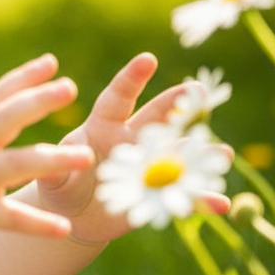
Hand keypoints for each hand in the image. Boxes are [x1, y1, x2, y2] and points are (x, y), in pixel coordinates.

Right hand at [0, 54, 94, 254]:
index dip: (21, 79)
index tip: (51, 62)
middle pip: (4, 118)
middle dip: (36, 102)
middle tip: (70, 87)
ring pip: (15, 164)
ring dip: (53, 159)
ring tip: (87, 156)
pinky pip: (9, 218)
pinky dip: (36, 224)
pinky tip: (63, 228)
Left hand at [34, 52, 228, 243]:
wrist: (74, 215)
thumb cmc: (60, 186)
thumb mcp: (53, 179)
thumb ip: (55, 169)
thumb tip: (63, 160)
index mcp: (102, 127)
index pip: (118, 98)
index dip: (132, 79)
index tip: (148, 58)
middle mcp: (132, 141)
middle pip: (158, 118)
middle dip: (178, 104)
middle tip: (199, 90)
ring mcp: (149, 166)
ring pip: (179, 154)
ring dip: (201, 154)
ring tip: (222, 153)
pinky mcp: (159, 195)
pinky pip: (184, 196)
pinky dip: (202, 200)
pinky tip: (221, 204)